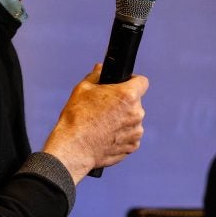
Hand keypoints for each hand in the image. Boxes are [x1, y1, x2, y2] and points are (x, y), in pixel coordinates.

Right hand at [42, 64, 148, 182]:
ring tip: (104, 125)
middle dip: (124, 103)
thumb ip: (96, 75)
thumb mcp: (83, 89)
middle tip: (106, 108)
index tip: (124, 85)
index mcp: (128, 95)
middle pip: (135, 102)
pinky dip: (122, 136)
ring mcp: (136, 131)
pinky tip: (106, 136)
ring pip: (133, 120)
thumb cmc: (77, 118)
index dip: (133, 81)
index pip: (142, 81)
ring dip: (124, 120)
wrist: (73, 148)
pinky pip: (131, 136)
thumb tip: (101, 68)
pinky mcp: (133, 146)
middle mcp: (137, 113)